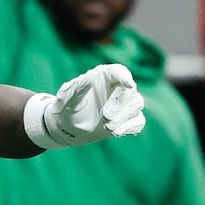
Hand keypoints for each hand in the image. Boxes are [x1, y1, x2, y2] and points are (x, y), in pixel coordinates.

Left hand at [26, 63, 145, 149]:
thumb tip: (93, 74)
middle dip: (119, 104)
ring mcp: (124, 103)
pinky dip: (130, 127)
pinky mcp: (127, 119)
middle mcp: (117, 87)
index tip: (129, 84)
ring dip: (123, 117)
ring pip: (137, 104)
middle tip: (104, 116)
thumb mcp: (67, 98)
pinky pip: (138, 120)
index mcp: (103, 76)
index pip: (119, 71)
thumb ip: (80, 86)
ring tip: (106, 126)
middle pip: (130, 90)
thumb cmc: (65, 108)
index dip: (125, 77)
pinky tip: (117, 132)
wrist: (67, 129)